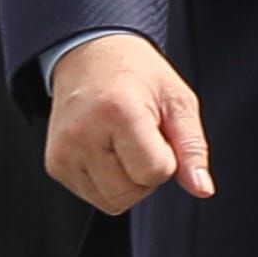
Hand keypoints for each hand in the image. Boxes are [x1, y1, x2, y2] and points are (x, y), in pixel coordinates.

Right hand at [43, 32, 211, 215]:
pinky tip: (106, 150)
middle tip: (141, 137)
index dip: (167, 156)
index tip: (157, 129)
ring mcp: (64, 152)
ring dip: (127, 182)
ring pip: (112, 202)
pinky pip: (94, 197)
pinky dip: (107, 182)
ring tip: (123, 144)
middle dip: (147, 174)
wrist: (89, 54)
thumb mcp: (177, 100)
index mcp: (118, 112)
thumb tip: (202, 189)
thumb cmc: (136, 73)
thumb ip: (193, 147)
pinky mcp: (55, 164)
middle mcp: (84, 134)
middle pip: (131, 193)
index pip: (155, 172)